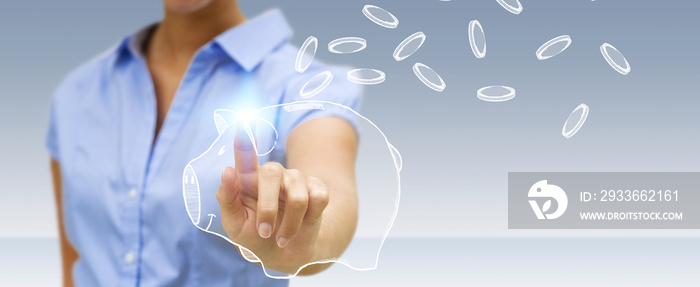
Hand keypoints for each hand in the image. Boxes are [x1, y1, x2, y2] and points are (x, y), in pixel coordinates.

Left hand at [216, 122, 329, 273]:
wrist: (287, 255)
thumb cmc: (256, 237)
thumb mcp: (235, 225)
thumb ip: (227, 199)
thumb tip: (227, 170)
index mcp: (248, 180)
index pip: (245, 155)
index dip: (245, 139)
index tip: (242, 122)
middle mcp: (272, 175)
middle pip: (272, 173)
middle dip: (269, 207)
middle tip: (264, 232)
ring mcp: (295, 180)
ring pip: (298, 196)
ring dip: (289, 225)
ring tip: (281, 237)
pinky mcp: (317, 189)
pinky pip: (318, 198)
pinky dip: (308, 219)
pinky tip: (302, 224)